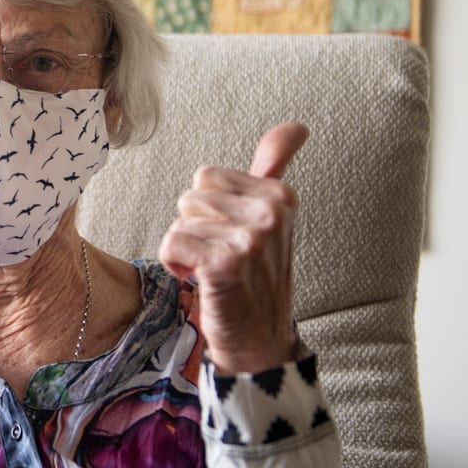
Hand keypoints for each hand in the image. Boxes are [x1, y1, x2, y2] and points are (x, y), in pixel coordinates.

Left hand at [158, 122, 308, 374]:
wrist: (257, 342)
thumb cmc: (254, 277)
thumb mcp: (269, 218)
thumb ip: (274, 167)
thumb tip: (296, 125)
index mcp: (281, 195)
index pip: (208, 177)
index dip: (209, 211)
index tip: (233, 239)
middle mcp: (271, 212)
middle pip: (191, 195)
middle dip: (195, 226)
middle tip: (221, 257)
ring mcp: (251, 237)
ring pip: (180, 220)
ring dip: (186, 248)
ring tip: (213, 271)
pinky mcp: (226, 263)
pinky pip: (172, 243)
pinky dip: (175, 265)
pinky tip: (200, 281)